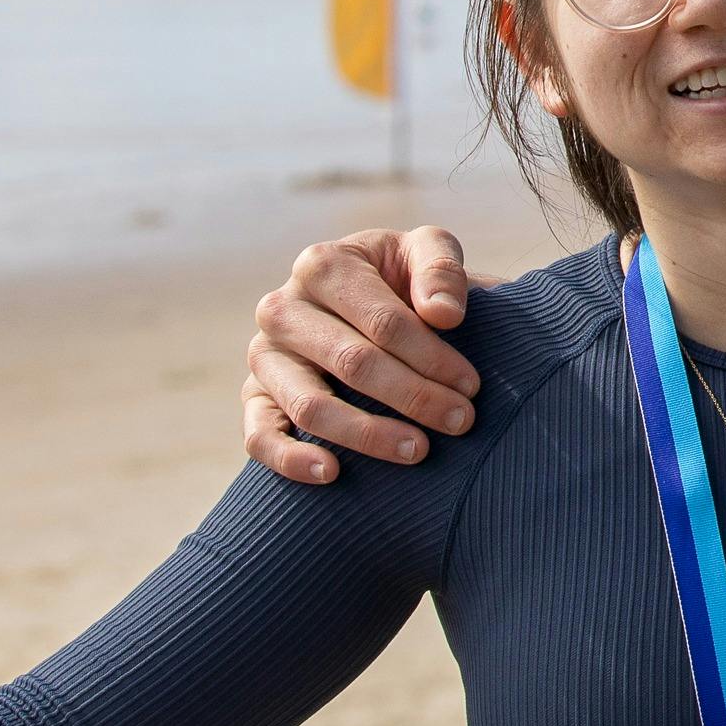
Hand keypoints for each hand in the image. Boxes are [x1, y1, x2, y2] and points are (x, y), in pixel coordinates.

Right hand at [243, 226, 481, 482]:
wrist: (369, 304)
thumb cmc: (401, 279)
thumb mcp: (426, 252)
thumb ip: (440, 269)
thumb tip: (444, 314)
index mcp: (322, 266)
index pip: (382, 321)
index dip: (431, 356)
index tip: (470, 386)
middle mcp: (282, 309)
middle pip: (352, 362)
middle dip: (413, 395)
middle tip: (460, 421)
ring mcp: (264, 357)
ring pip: (310, 405)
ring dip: (367, 433)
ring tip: (417, 450)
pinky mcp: (255, 397)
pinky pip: (259, 435)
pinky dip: (290, 459)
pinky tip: (332, 473)